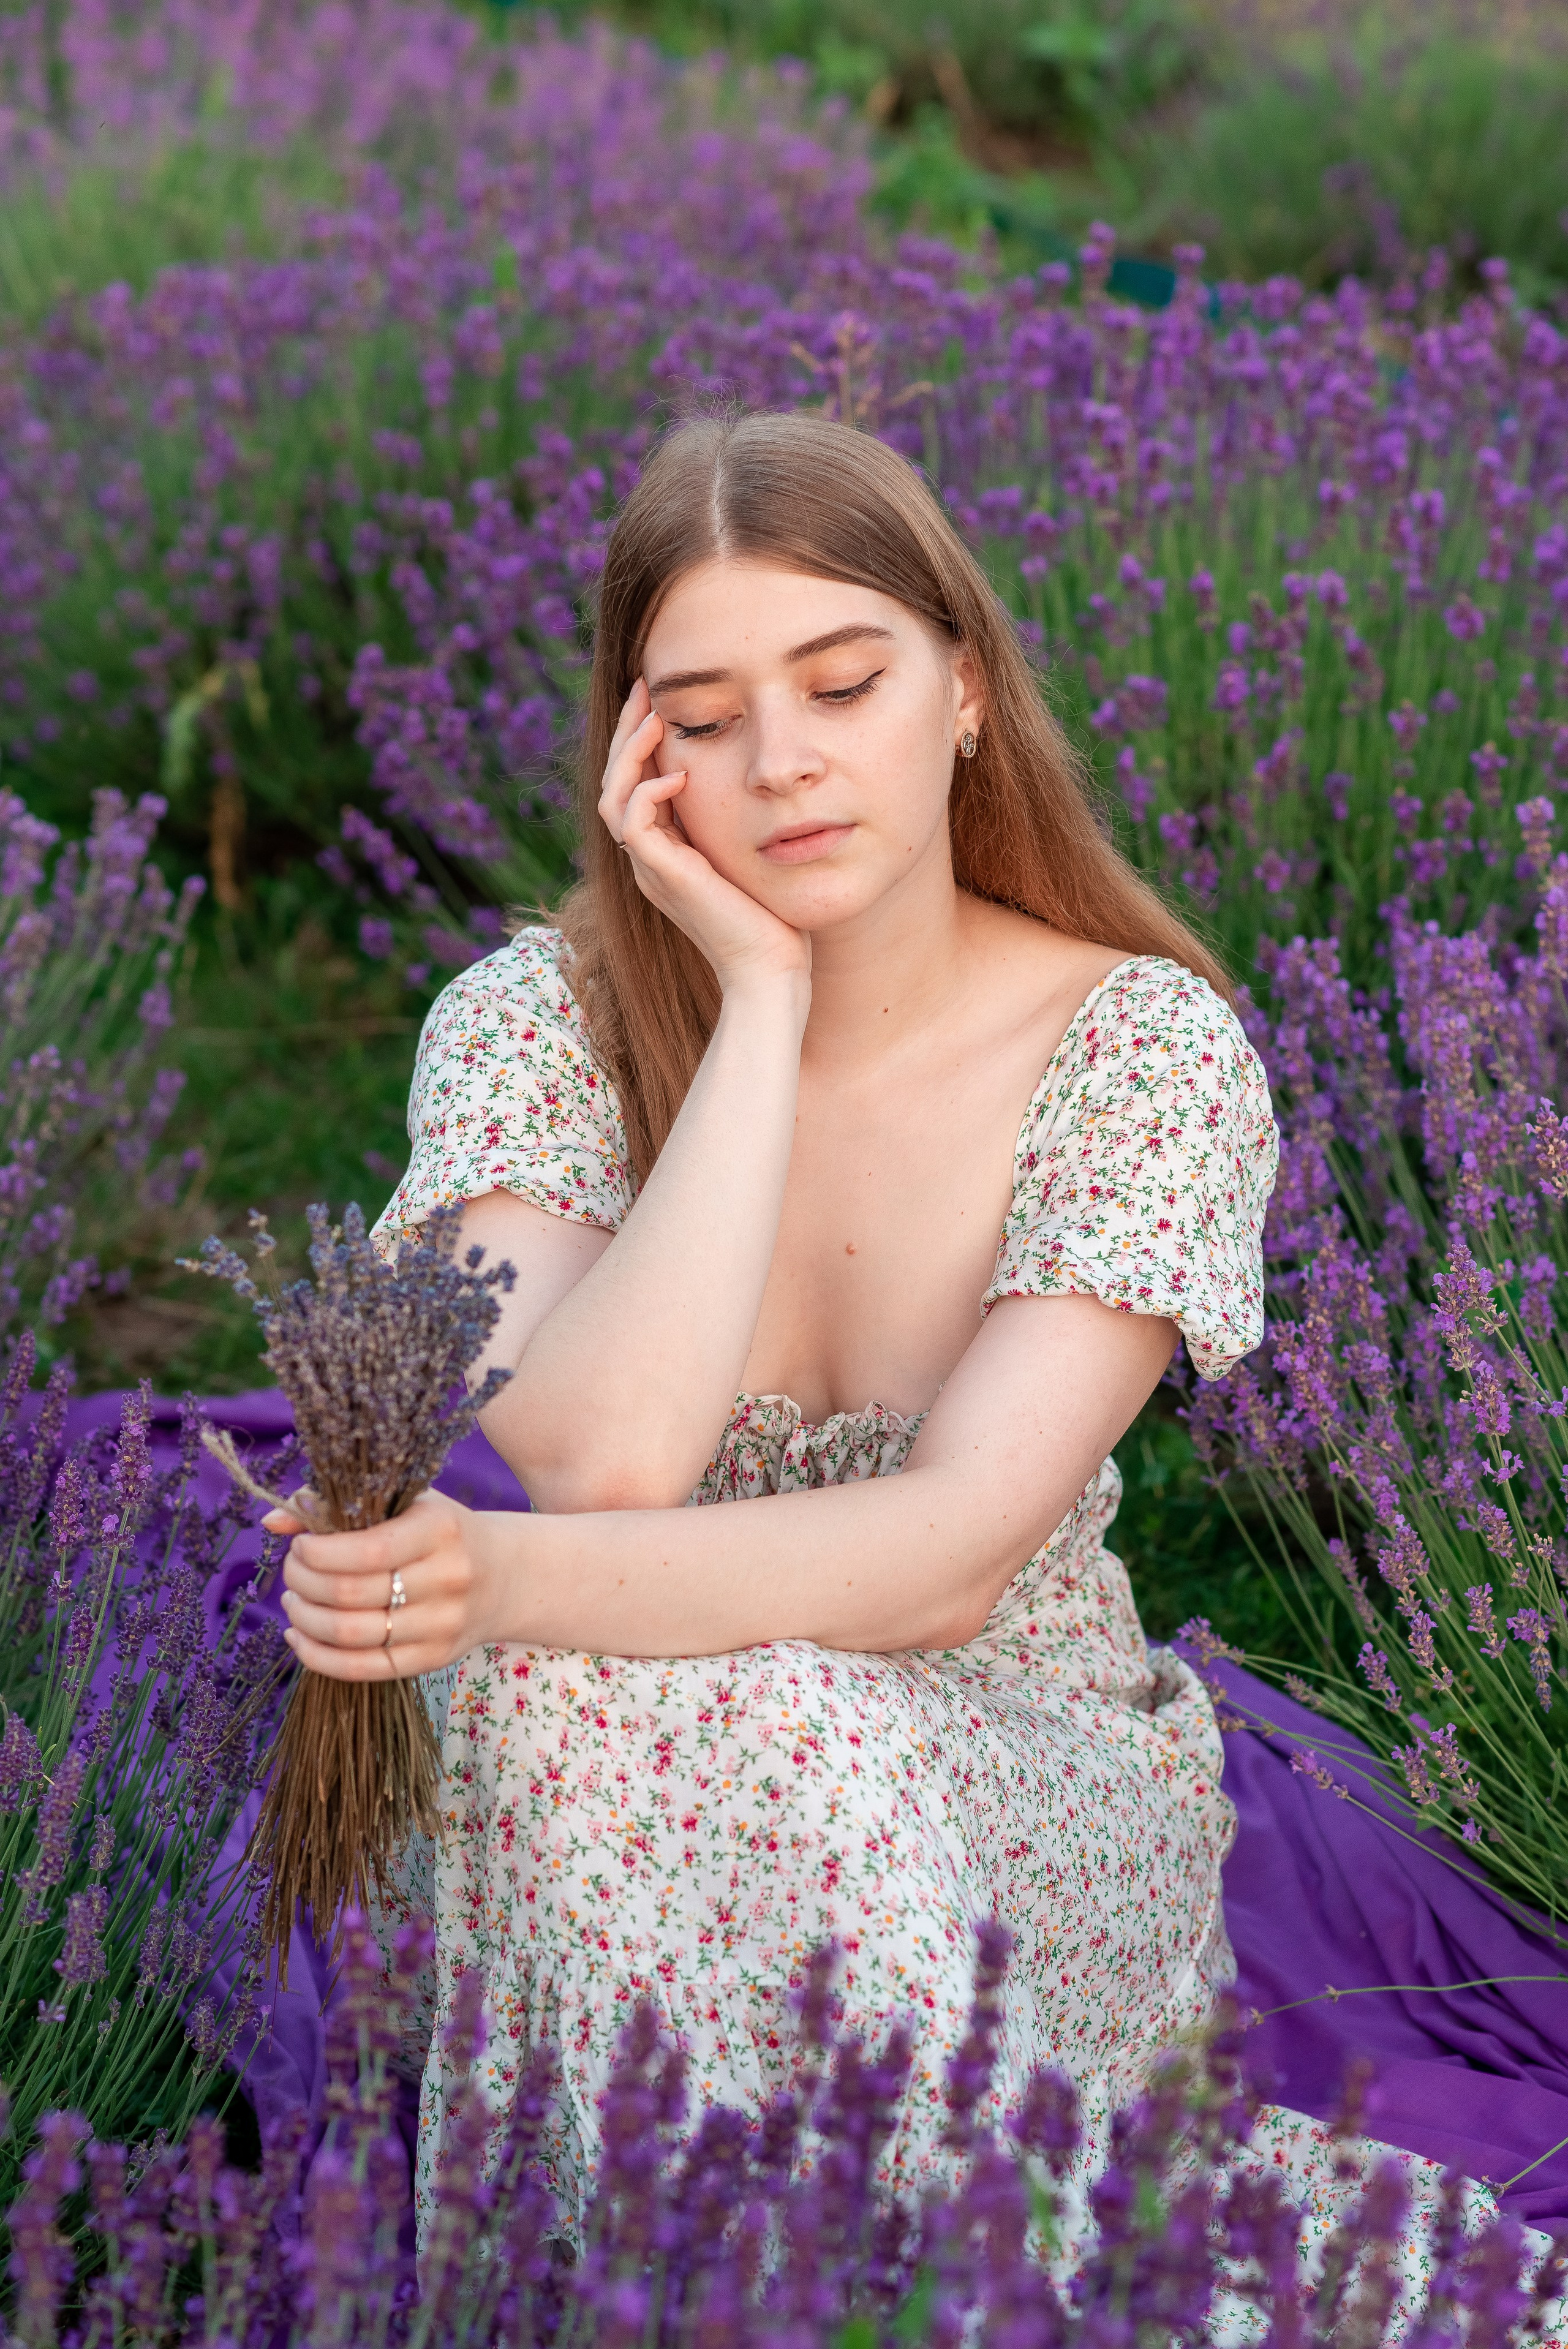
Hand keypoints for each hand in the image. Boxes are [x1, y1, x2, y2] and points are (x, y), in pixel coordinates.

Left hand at [264, 1488, 503, 1679]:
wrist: (505, 1575)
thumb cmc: (440, 1532)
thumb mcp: (403, 1503)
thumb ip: (336, 1503)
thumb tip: (273, 1520)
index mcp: (440, 1529)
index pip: (367, 1550)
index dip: (318, 1552)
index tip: (300, 1544)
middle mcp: (448, 1578)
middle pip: (350, 1594)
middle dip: (303, 1581)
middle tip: (291, 1570)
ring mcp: (443, 1624)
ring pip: (351, 1635)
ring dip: (304, 1619)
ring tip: (293, 1600)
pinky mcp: (434, 1660)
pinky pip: (361, 1669)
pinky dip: (317, 1657)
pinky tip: (299, 1636)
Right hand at [600, 678, 809, 996]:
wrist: (769, 971)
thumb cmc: (773, 919)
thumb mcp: (751, 853)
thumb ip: (737, 821)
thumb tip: (755, 777)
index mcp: (665, 853)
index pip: (634, 785)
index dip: (642, 740)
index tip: (660, 699)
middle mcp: (650, 860)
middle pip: (615, 783)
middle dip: (628, 731)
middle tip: (644, 686)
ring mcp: (652, 870)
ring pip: (614, 798)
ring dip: (631, 753)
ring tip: (656, 717)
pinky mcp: (664, 878)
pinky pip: (633, 825)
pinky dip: (648, 793)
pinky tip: (677, 775)